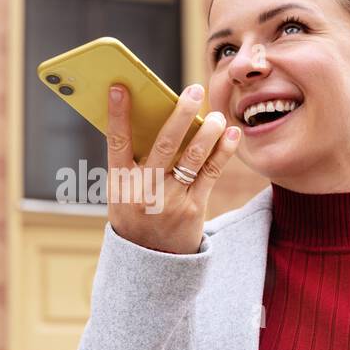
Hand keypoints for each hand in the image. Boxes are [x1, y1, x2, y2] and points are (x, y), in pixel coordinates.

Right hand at [105, 83, 240, 253]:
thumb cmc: (137, 214)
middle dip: (181, 114)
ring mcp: (169, 201)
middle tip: (194, 90)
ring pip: (192, 158)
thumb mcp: (124, 192)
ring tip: (218, 114)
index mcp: (120, 183)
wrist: (151, 261)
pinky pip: (211, 173)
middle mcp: (144, 191)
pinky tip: (232, 133)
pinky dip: (223, 150)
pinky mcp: (193, 210)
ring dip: (208, 131)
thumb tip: (155, 116)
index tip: (120, 87)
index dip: (118, 116)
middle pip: (164, 145)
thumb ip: (135, 161)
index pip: (117, 143)